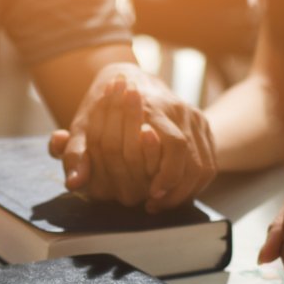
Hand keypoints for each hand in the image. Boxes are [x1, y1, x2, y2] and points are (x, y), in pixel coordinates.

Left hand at [51, 66, 216, 212]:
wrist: (128, 80)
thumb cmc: (102, 109)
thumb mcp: (84, 129)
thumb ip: (76, 154)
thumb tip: (74, 183)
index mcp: (153, 105)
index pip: (174, 145)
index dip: (165, 176)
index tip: (150, 196)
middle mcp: (179, 109)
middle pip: (192, 157)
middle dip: (176, 188)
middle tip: (154, 204)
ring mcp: (195, 117)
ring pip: (204, 164)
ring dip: (185, 190)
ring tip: (162, 202)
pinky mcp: (203, 127)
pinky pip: (208, 163)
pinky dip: (194, 184)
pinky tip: (175, 194)